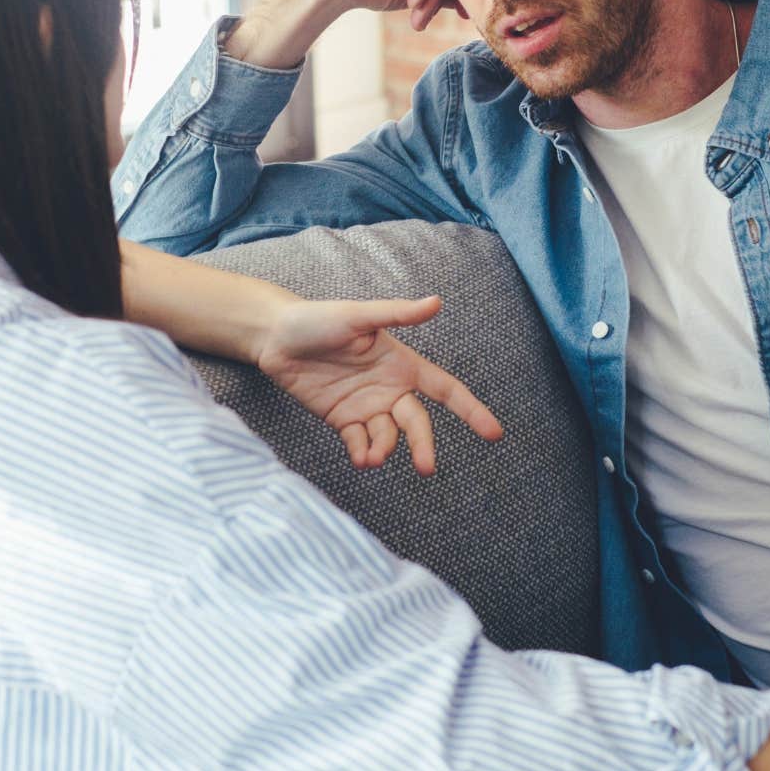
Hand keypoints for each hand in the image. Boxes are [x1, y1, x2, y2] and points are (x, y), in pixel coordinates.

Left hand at [254, 295, 502, 474]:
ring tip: (370, 457)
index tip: (495, 434)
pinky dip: (363, 455)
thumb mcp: (359, 316)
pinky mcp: (342, 420)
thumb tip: (437, 302)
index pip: (445, 389)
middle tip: (425, 468)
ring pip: (388, 438)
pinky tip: (359, 458)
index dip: (471, 410)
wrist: (274, 338)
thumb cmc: (318, 318)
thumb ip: (397, 314)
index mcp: (401, 364)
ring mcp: (366, 406)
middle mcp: (389, 388)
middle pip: (417, 423)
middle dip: (423, 445)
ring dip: (384, 450)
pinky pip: (360, 444)